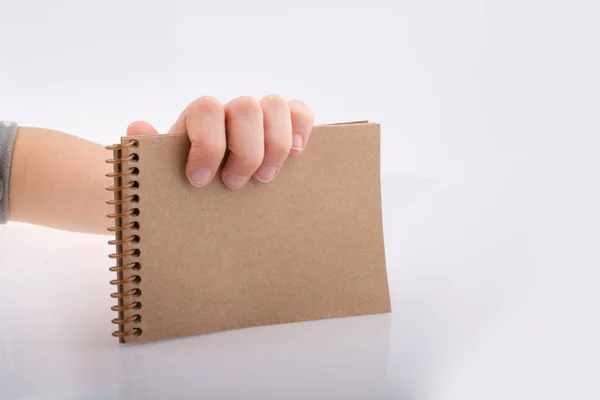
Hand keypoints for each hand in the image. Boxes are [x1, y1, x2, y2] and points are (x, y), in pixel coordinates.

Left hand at [126, 95, 313, 189]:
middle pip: (247, 107)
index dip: (207, 145)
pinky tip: (295, 155)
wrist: (205, 187)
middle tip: (234, 185)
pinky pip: (300, 112)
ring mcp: (259, 117)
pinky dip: (301, 129)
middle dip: (245, 152)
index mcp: (200, 118)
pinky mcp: (285, 127)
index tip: (199, 181)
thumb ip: (151, 151)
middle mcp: (231, 111)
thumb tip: (138, 127)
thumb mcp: (164, 172)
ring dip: (275, 145)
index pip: (207, 109)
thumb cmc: (187, 180)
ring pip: (276, 105)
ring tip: (265, 178)